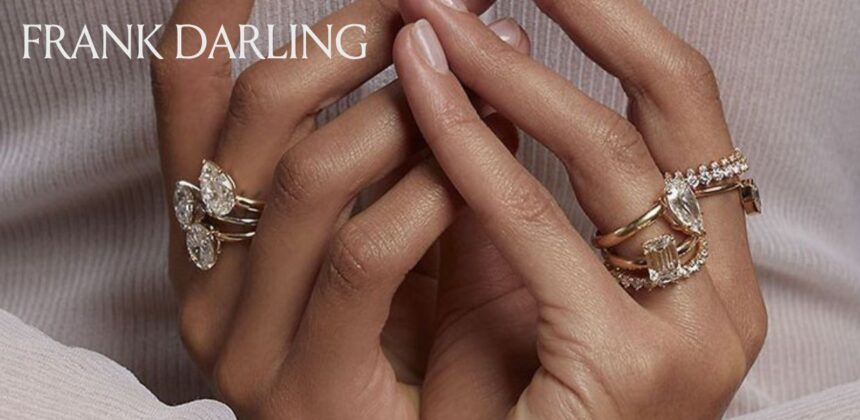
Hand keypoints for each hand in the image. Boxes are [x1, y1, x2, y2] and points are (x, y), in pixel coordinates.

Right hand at [151, 0, 521, 417]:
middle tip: (435, 5)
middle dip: (357, 37)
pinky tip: (473, 170)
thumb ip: (404, 159)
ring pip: (313, 174)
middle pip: (261, 111)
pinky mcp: (305, 383)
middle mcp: (209, 275)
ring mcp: (246, 334)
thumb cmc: (407, 353)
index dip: (216, 9)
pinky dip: (425, 196)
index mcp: (209, 231)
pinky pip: (364, 255)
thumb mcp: (394, 241)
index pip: (187, 92)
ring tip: (479, 78)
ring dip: (407, 110)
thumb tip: (458, 62)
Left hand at [393, 0, 766, 417]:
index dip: (614, 24)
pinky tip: (419, 94)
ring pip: (609, 153)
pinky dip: (474, 154)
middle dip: (587, 12)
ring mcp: (692, 332)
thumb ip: (519, 198)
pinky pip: (538, 231)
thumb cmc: (519, 411)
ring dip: (511, 69)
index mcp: (711, 262)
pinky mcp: (631, 370)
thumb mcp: (528, 286)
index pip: (680, 106)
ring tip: (434, 14)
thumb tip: (480, 93)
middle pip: (674, 101)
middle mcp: (724, 289)